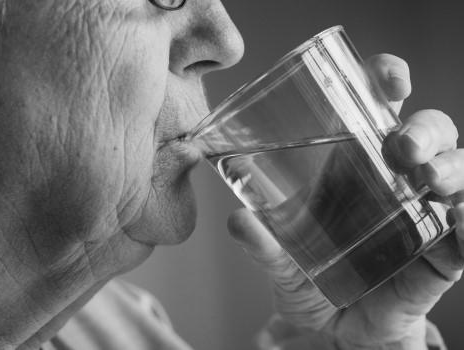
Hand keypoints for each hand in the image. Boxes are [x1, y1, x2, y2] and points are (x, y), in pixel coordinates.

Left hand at [228, 54, 463, 348]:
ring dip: (452, 168)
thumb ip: (262, 242)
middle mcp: (393, 182)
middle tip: (403, 146)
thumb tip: (239, 219)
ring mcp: (421, 215)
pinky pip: (463, 237)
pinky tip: (459, 222)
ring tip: (430, 182)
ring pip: (457, 172)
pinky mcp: (437, 257)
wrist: (329, 332)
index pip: (379, 109)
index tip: (389, 78)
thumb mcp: (280, 260)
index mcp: (353, 166)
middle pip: (429, 134)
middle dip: (426, 130)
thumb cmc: (307, 281)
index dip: (388, 83)